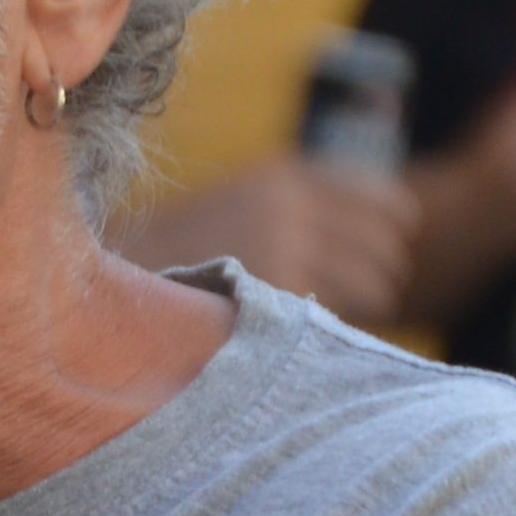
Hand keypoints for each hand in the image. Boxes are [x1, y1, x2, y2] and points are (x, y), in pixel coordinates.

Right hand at [116, 157, 410, 327]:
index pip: (378, 198)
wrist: (116, 279)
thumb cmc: (178, 253)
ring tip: (347, 319)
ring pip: (370, 283)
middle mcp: (292, 202)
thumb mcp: (237, 206)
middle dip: (384, 272)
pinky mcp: (279, 289)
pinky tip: (312, 339)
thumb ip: (294, 209)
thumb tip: (379, 230)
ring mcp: (287, 243)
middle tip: (375, 292)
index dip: (395, 222)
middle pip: (383, 244)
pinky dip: (334, 331)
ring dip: (368, 304)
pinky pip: (336, 317)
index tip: (399, 239)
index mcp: (285, 175)